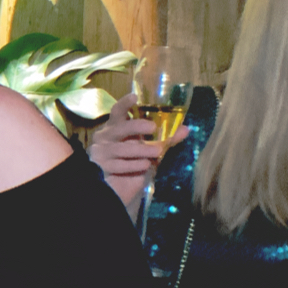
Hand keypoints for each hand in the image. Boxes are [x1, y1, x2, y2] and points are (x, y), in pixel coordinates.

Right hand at [88, 97, 185, 211]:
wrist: (120, 190)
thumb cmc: (134, 164)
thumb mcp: (151, 150)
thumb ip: (166, 140)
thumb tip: (186, 129)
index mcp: (115, 127)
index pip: (117, 112)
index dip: (124, 103)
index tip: (135, 97)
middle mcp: (105, 137)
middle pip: (119, 128)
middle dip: (136, 126)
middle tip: (152, 127)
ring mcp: (100, 153)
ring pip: (121, 148)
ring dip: (141, 150)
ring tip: (156, 153)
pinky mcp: (100, 168)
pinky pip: (118, 164)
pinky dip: (133, 164)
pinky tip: (145, 166)